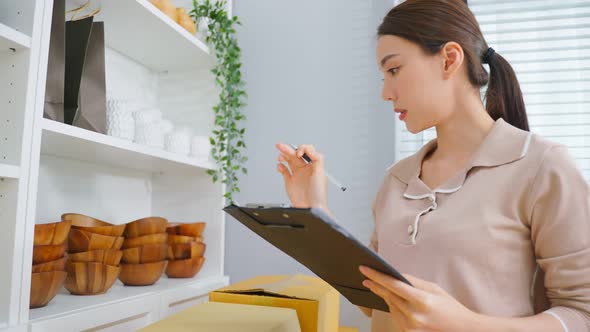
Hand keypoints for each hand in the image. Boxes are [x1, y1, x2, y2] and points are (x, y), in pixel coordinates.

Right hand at [275, 143, 326, 208]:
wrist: (311, 207)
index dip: (302, 149)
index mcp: (313, 165)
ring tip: (280, 157)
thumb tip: (310, 149)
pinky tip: (279, 166)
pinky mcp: (290, 181)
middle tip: (280, 145)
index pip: (307, 151)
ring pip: (288, 160)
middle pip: (295, 154)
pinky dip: (280, 166)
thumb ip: (317, 159)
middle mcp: (305, 168)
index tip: (299, 154)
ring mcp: (297, 174)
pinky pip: (284, 170)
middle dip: (288, 149)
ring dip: (283, 156)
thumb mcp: (321, 173)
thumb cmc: (318, 193)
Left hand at [359, 266, 477, 331]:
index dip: (377, 276)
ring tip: (385, 289)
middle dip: (376, 285)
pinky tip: (397, 303)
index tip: (365, 269)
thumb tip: (395, 274)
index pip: (393, 285)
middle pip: (389, 296)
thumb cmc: (451, 308)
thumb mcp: (434, 289)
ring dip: (387, 297)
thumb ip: (413, 281)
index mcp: (422, 300)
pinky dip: (394, 309)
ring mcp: (410, 327)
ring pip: (390, 307)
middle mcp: (414, 315)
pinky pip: (395, 317)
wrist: (464, 331)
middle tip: (366, 277)